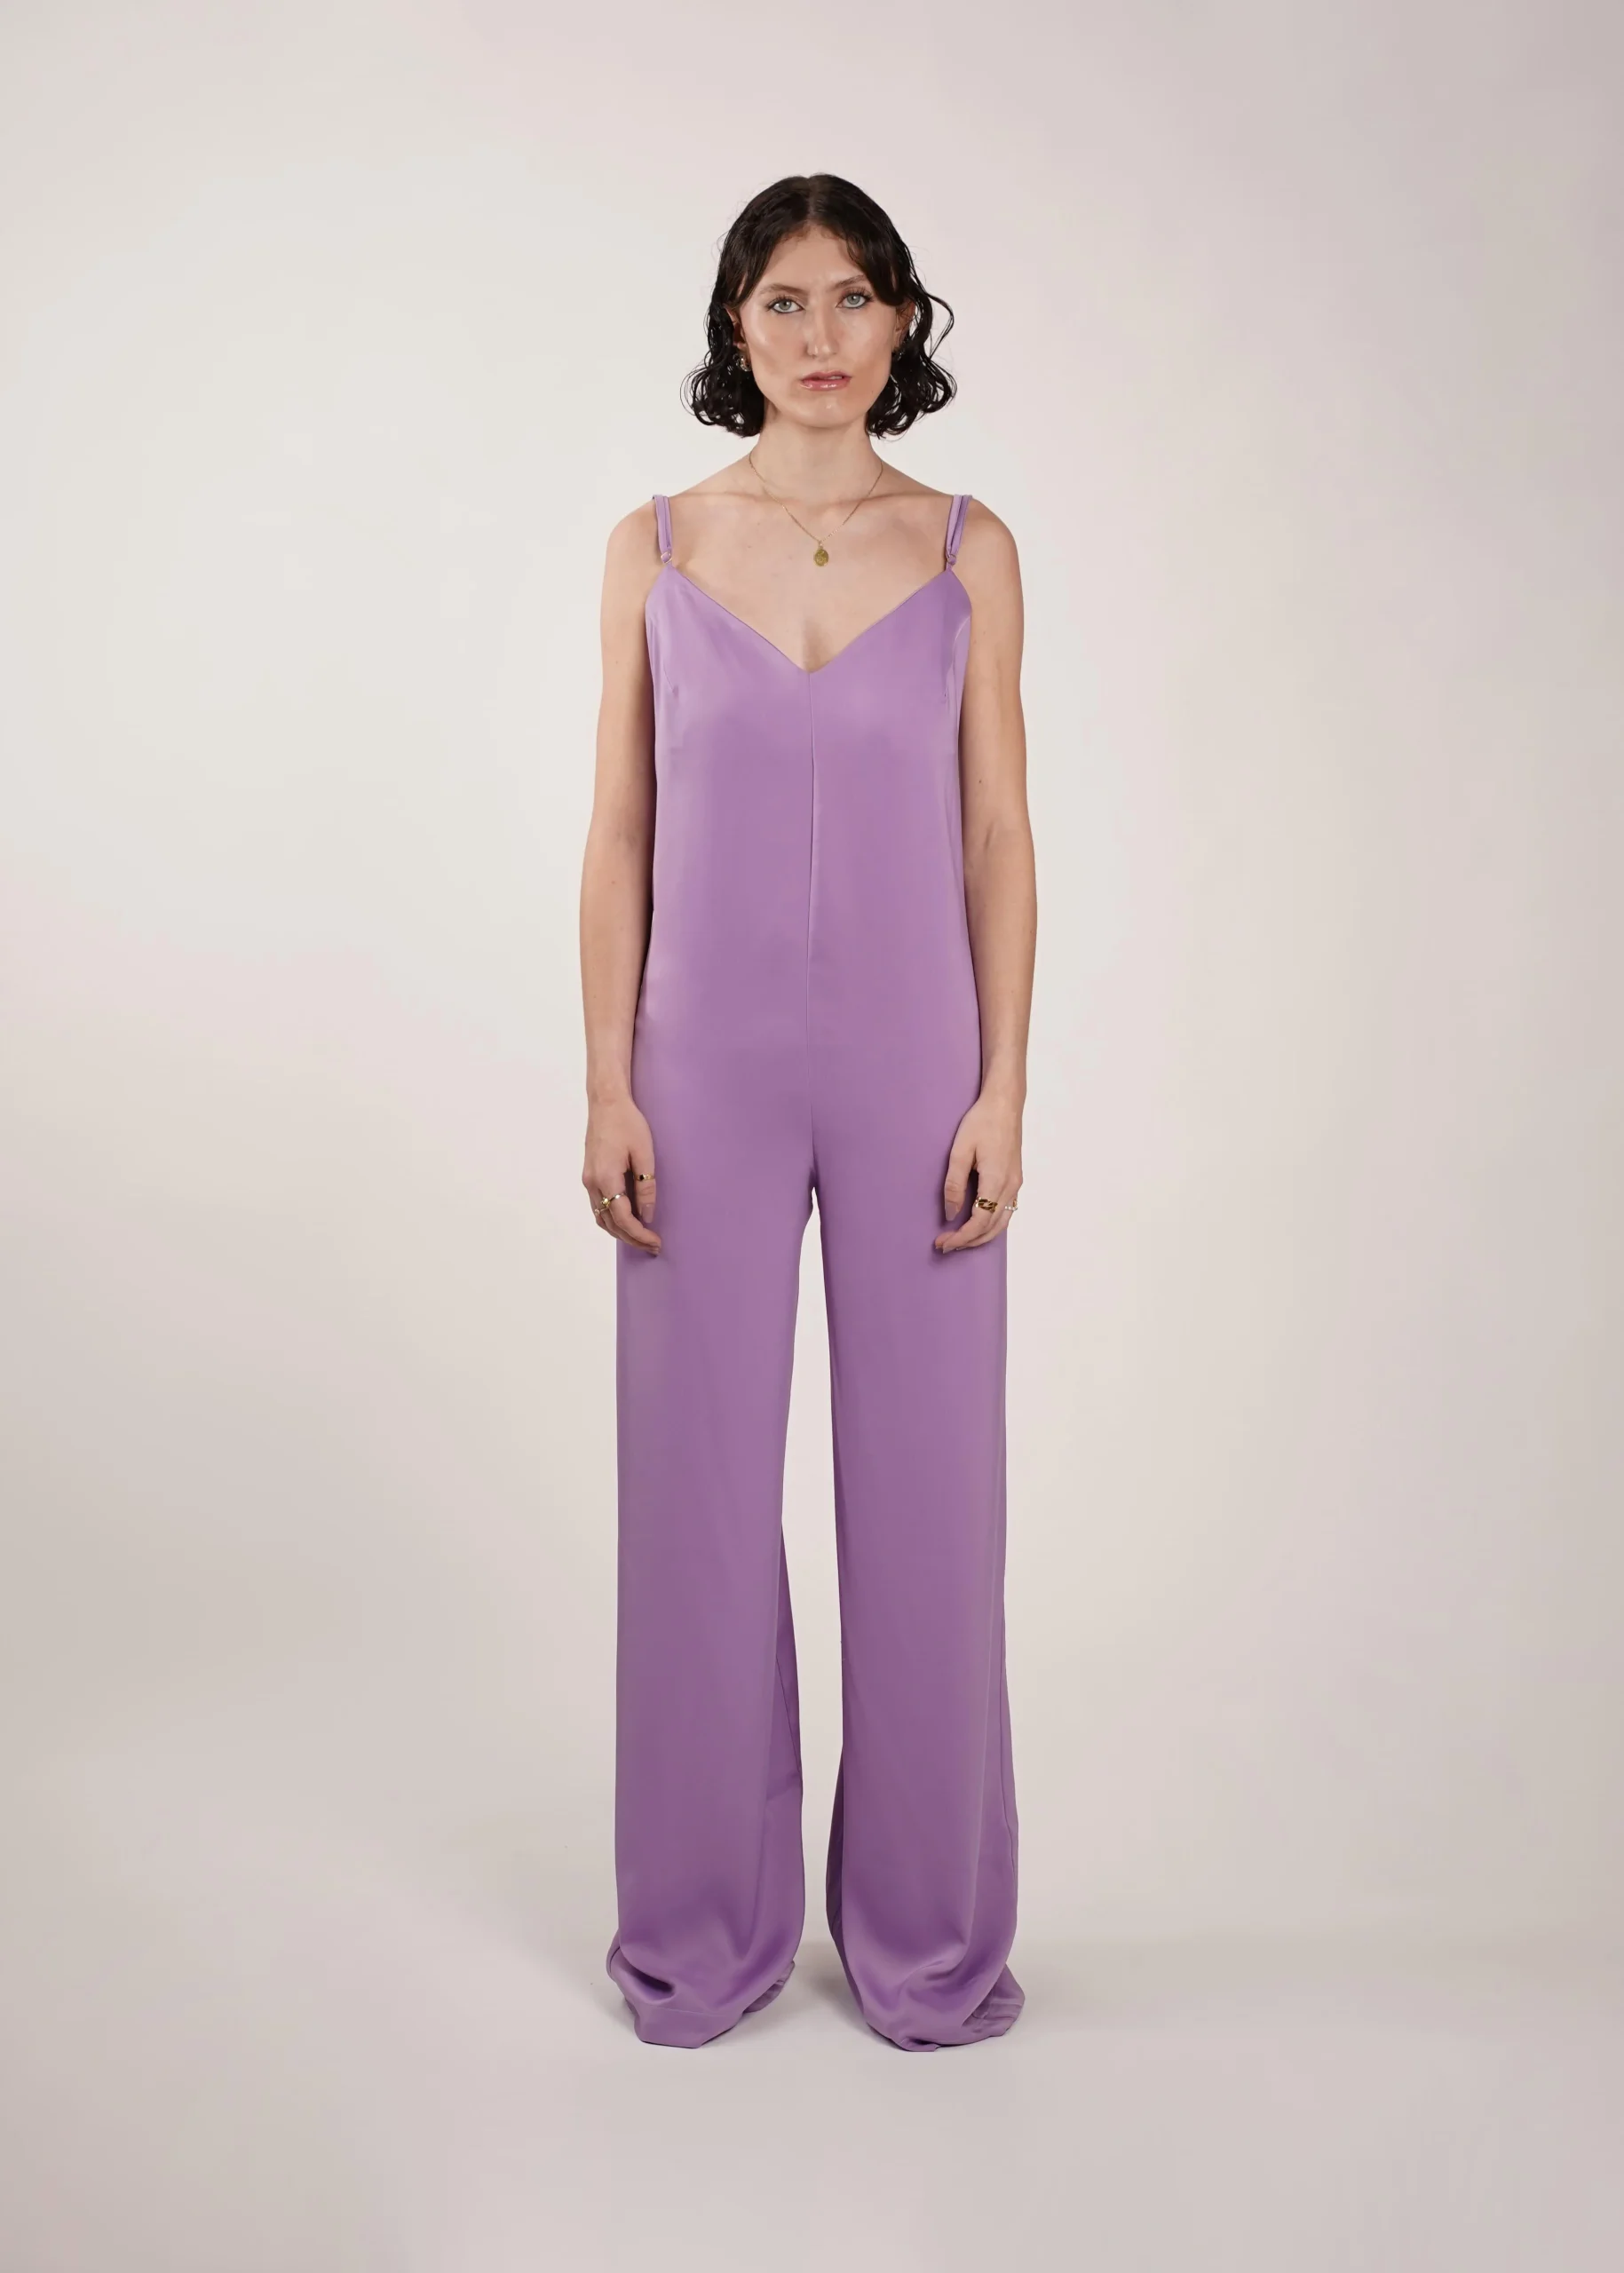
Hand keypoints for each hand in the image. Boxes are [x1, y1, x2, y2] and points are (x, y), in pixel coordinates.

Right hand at [583, 1094, 661, 1254]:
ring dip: (620, 1231)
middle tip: (653, 1245)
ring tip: (641, 1237)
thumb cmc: (627, 1123)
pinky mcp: (589, 1175)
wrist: (606, 1102)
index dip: (639, 1234)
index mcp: (606, 1178)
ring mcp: (588, 1180)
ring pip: (601, 1217)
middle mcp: (592, 1183)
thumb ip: (646, 1186)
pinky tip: (626, 1220)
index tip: (655, 1241)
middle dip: (631, 1238)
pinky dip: (611, 1219)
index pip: (622, 1218)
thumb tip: (647, 1214)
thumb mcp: (644, 1153)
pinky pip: (598, 1206)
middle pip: (610, 1223)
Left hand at [935, 1088, 1022, 1252]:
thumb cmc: (981, 1122)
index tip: (942, 1243)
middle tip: (945, 1246)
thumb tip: (950, 1213)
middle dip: (968, 1241)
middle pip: (991, 1228)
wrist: (1005, 1104)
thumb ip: (954, 1184)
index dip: (961, 1237)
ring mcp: (1016, 1184)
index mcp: (997, 1181)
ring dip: (981, 1236)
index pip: (979, 1221)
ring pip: (1001, 1223)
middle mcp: (1011, 1187)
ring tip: (959, 1241)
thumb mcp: (960, 1151)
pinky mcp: (1016, 1180)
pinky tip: (978, 1225)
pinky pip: (1006, 1212)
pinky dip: (992, 1225)